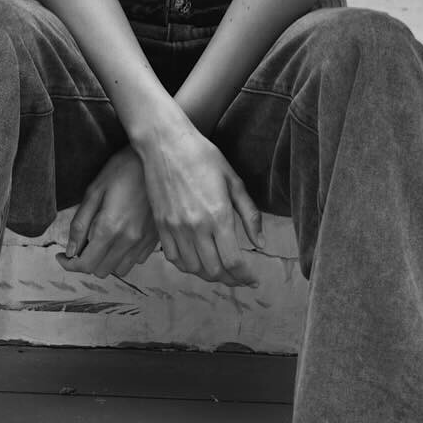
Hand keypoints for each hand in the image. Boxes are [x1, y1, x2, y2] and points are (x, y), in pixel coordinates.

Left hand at [56, 148, 159, 281]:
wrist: (157, 161)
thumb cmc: (123, 169)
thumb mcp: (94, 191)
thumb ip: (80, 224)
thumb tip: (71, 250)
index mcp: (110, 228)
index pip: (86, 264)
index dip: (69, 265)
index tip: (62, 257)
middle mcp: (128, 240)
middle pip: (101, 270)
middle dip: (87, 261)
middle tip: (82, 244)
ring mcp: (144, 241)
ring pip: (120, 269)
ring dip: (107, 260)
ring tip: (103, 240)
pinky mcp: (155, 238)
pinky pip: (136, 260)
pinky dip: (124, 255)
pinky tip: (121, 237)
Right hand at [138, 121, 264, 288]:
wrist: (164, 143)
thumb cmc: (202, 156)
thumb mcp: (234, 181)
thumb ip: (249, 215)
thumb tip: (261, 242)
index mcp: (218, 216)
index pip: (233, 262)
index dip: (245, 277)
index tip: (253, 279)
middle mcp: (196, 227)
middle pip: (214, 271)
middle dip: (231, 279)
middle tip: (240, 277)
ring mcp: (175, 228)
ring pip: (194, 268)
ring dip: (210, 274)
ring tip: (221, 270)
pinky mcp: (161, 226)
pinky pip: (174, 258)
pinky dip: (187, 266)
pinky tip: (197, 261)